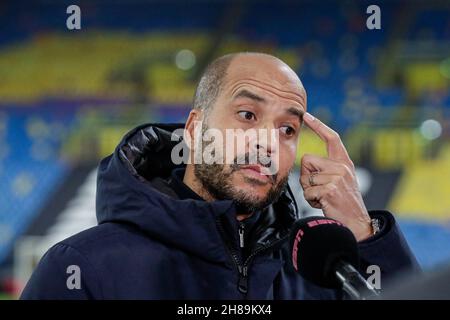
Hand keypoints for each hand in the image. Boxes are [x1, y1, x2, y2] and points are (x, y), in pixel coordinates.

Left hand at [300, 112, 371, 240]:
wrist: (356, 224)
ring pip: (305, 177)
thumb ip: (326, 170)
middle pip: (307, 159)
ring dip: (309, 191)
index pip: (332, 138)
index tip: (307, 115)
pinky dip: (311, 201)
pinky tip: (324, 204)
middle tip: (319, 190)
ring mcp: (337, 177)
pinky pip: (307, 191)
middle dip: (306, 176)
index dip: (319, 126)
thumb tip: (306, 163)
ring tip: (324, 198)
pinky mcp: (330, 189)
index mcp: (344, 162)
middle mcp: (342, 166)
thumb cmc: (343, 204)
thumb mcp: (339, 181)